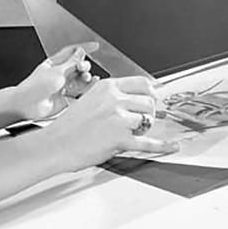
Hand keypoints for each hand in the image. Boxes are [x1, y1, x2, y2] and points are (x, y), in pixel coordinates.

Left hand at [13, 43, 98, 121]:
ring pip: (80, 79)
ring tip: (87, 78)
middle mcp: (59, 74)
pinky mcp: (66, 99)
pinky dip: (87, 89)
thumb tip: (81, 52)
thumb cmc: (36, 86)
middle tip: (83, 68)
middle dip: (84, 65)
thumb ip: (72, 62)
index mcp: (54, 63)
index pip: (71, 52)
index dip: (84, 48)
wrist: (28, 105)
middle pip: (78, 66)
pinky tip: (92, 85)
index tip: (95, 46)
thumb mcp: (57, 71)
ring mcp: (63, 86)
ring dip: (86, 77)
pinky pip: (80, 92)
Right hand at [49, 75, 178, 164]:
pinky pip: (148, 142)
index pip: (142, 83)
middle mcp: (114, 99)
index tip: (154, 99)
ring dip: (143, 129)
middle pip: (149, 102)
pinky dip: (163, 145)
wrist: (55, 145)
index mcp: (107, 87)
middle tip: (139, 122)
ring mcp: (118, 118)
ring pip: (148, 121)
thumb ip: (111, 98)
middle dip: (147, 113)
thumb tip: (134, 100)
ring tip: (128, 134)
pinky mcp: (120, 139)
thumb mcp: (89, 100)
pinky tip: (172, 145)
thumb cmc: (69, 127)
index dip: (151, 93)